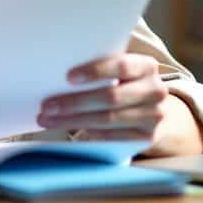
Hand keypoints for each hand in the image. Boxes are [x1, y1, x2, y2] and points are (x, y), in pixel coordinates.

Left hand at [37, 53, 170, 142]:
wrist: (154, 110)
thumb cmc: (126, 84)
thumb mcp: (121, 71)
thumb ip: (101, 68)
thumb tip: (58, 73)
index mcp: (146, 66)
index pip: (122, 66)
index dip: (95, 71)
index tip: (68, 77)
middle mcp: (155, 90)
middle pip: (111, 97)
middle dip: (75, 102)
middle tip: (47, 105)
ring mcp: (154, 115)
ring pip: (108, 119)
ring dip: (74, 120)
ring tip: (48, 120)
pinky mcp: (147, 137)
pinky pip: (114, 136)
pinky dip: (91, 133)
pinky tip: (72, 131)